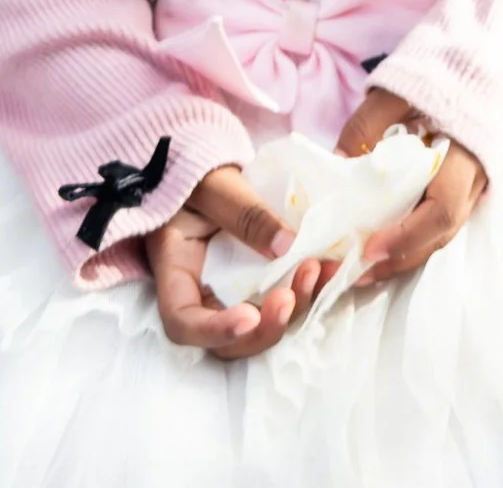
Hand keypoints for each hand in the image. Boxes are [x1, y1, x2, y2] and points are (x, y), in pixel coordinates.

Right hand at [142, 164, 340, 360]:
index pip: (182, 322)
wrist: (205, 162)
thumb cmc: (195, 168)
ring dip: (292, 312)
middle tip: (291, 297)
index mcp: (175, 269)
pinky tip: (327, 268)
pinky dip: (306, 293)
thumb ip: (244, 213)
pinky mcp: (259, 283)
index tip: (248, 316)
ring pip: (260, 327)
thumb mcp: (214, 184)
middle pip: (227, 341)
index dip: (215, 332)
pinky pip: (282, 301)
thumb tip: (286, 247)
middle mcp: (201, 292)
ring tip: (317, 272)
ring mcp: (231, 292)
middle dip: (263, 329)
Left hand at [332, 88, 488, 287]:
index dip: (406, 236)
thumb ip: (366, 125)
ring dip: (406, 253)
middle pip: (442, 233)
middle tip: (357, 271)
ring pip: (443, 233)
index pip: (441, 209)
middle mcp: (475, 177)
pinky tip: (386, 241)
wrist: (479, 60)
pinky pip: (442, 220)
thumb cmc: (439, 72)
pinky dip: (414, 237)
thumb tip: (335, 166)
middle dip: (400, 258)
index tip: (368, 248)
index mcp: (464, 152)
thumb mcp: (396, 90)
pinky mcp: (466, 184)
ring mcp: (475, 183)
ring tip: (365, 265)